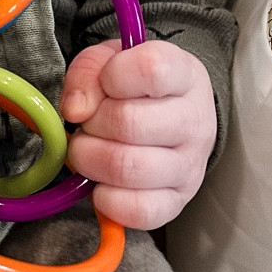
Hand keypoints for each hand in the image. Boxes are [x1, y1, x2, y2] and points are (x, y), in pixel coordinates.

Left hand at [61, 38, 215, 229]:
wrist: (169, 117)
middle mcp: (195, 122)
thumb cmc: (134, 87)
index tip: (104, 84)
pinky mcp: (177, 202)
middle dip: (91, 124)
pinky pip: (138, 210)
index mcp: (184, 76)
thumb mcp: (109, 61)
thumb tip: (76, 110)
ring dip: (90, 160)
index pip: (150, 70)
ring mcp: (190, 166)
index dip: (112, 76)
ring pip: (128, 167)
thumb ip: (88, 72)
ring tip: (90, 151)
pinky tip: (102, 183)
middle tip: (88, 124)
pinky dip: (106, 199)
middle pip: (130, 123)